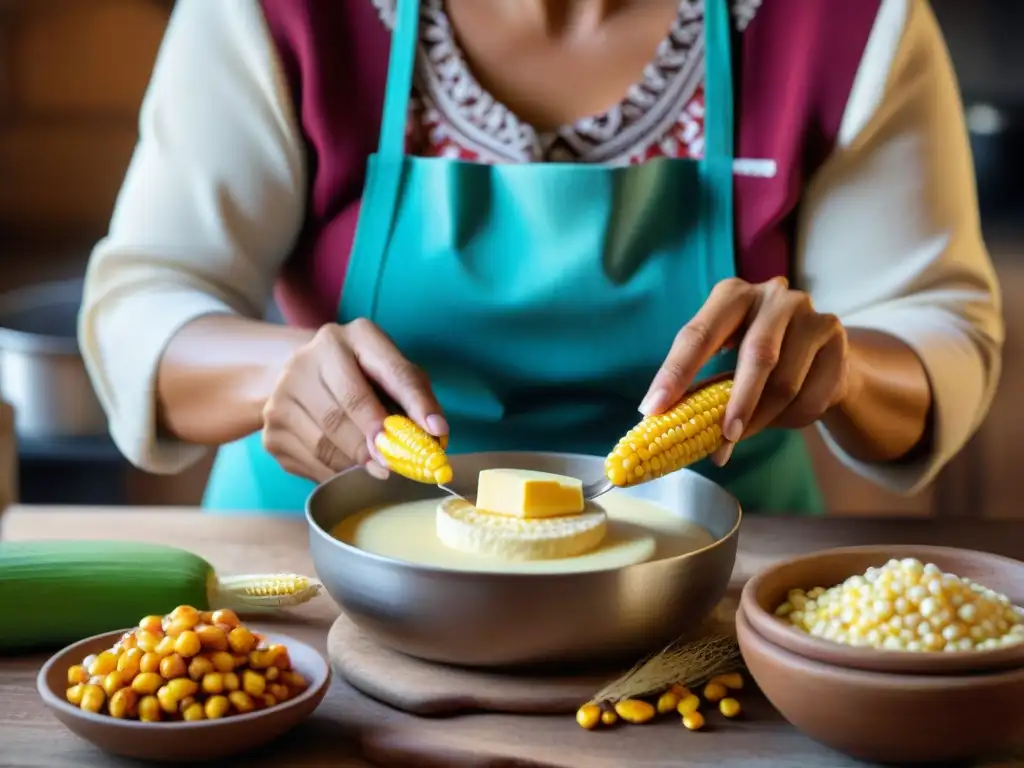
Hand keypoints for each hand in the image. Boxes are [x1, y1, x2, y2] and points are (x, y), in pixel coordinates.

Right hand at [261, 318, 446, 482]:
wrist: (302, 379)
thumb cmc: (362, 378)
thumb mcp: (392, 375)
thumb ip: (415, 398)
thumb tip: (436, 435)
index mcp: (354, 337)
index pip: (391, 371)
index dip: (415, 404)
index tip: (435, 432)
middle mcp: (311, 357)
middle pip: (347, 410)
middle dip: (377, 443)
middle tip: (398, 464)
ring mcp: (284, 391)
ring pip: (324, 441)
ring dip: (356, 462)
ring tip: (378, 469)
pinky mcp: (271, 426)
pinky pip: (308, 459)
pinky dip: (334, 472)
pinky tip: (348, 468)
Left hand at [640, 277, 851, 465]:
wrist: (821, 359)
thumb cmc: (758, 364)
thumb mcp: (726, 366)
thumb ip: (701, 389)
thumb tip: (661, 425)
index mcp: (731, 296)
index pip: (697, 334)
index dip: (675, 373)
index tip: (654, 408)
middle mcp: (773, 295)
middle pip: (757, 353)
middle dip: (737, 402)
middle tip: (723, 438)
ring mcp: (810, 313)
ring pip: (787, 381)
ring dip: (763, 419)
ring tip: (745, 435)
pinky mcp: (836, 337)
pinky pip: (813, 395)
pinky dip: (794, 418)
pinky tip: (786, 417)